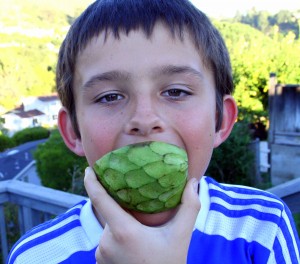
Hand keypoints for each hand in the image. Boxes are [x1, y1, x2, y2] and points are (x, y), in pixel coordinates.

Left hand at [84, 167, 200, 263]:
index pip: (100, 200)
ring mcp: (101, 255)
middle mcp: (106, 242)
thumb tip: (193, 181)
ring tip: (141, 236)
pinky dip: (117, 239)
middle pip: (110, 215)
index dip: (92, 182)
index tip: (88, 169)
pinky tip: (134, 247)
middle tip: (140, 217)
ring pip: (109, 230)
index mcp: (123, 231)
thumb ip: (189, 206)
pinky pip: (107, 243)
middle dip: (122, 210)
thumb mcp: (181, 235)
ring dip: (121, 226)